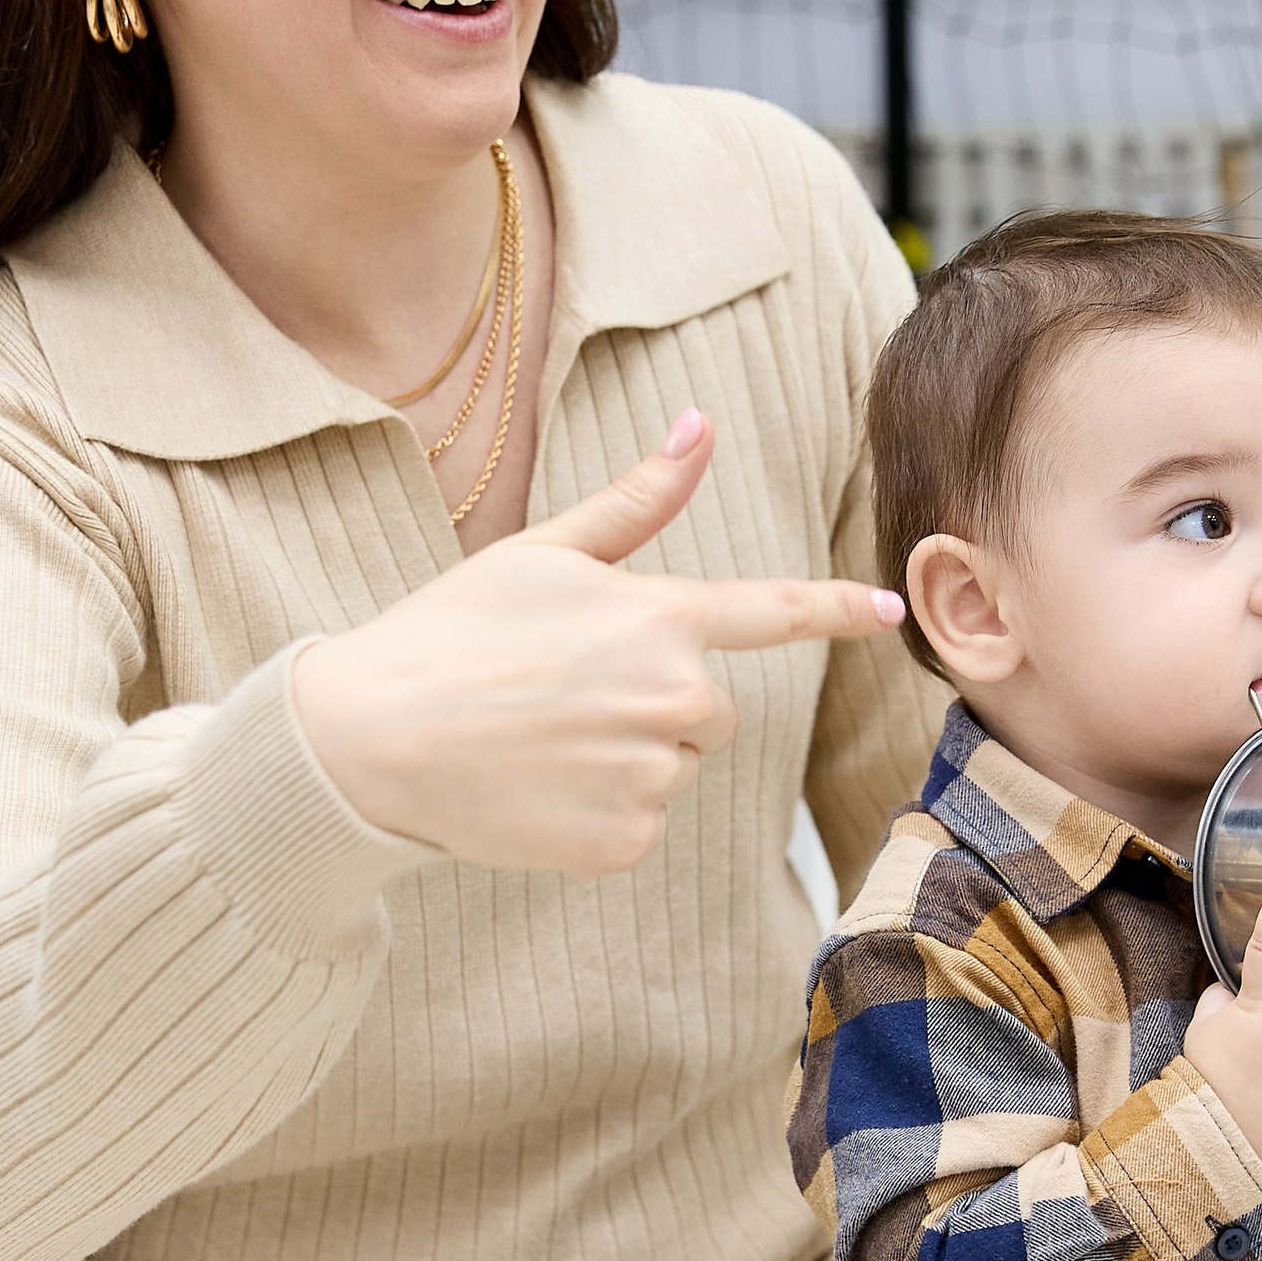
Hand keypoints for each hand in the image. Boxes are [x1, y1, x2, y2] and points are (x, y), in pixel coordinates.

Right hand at [290, 408, 902, 876]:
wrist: (370, 738)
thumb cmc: (450, 633)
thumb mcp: (543, 553)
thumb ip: (638, 500)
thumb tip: (700, 421)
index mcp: (662, 618)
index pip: (776, 612)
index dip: (840, 609)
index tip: (892, 608)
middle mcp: (675, 698)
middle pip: (712, 711)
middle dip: (657, 703)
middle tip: (564, 694)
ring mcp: (653, 774)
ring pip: (675, 768)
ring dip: (628, 759)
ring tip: (541, 741)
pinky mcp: (626, 839)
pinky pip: (639, 823)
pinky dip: (598, 815)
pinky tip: (536, 790)